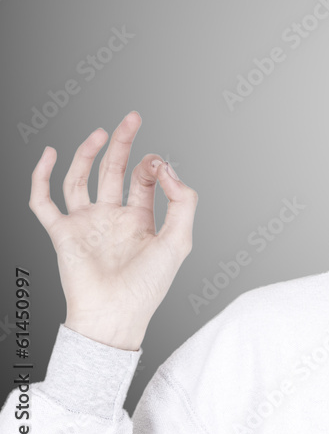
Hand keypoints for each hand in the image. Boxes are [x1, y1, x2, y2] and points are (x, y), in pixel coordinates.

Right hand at [28, 111, 197, 349]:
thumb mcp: (179, 240)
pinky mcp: (62, 232)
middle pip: (113, 171)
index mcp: (140, 220)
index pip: (143, 181)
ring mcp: (86, 223)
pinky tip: (50, 154)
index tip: (158, 161)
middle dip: (123, 144)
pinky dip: (42, 176)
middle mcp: (112, 218)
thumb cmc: (148, 287)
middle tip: (132, 118)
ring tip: (101, 132)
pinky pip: (43, 201)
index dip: (152, 165)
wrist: (115, 315)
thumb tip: (169, 168)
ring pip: (81, 179)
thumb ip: (183, 202)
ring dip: (89, 154)